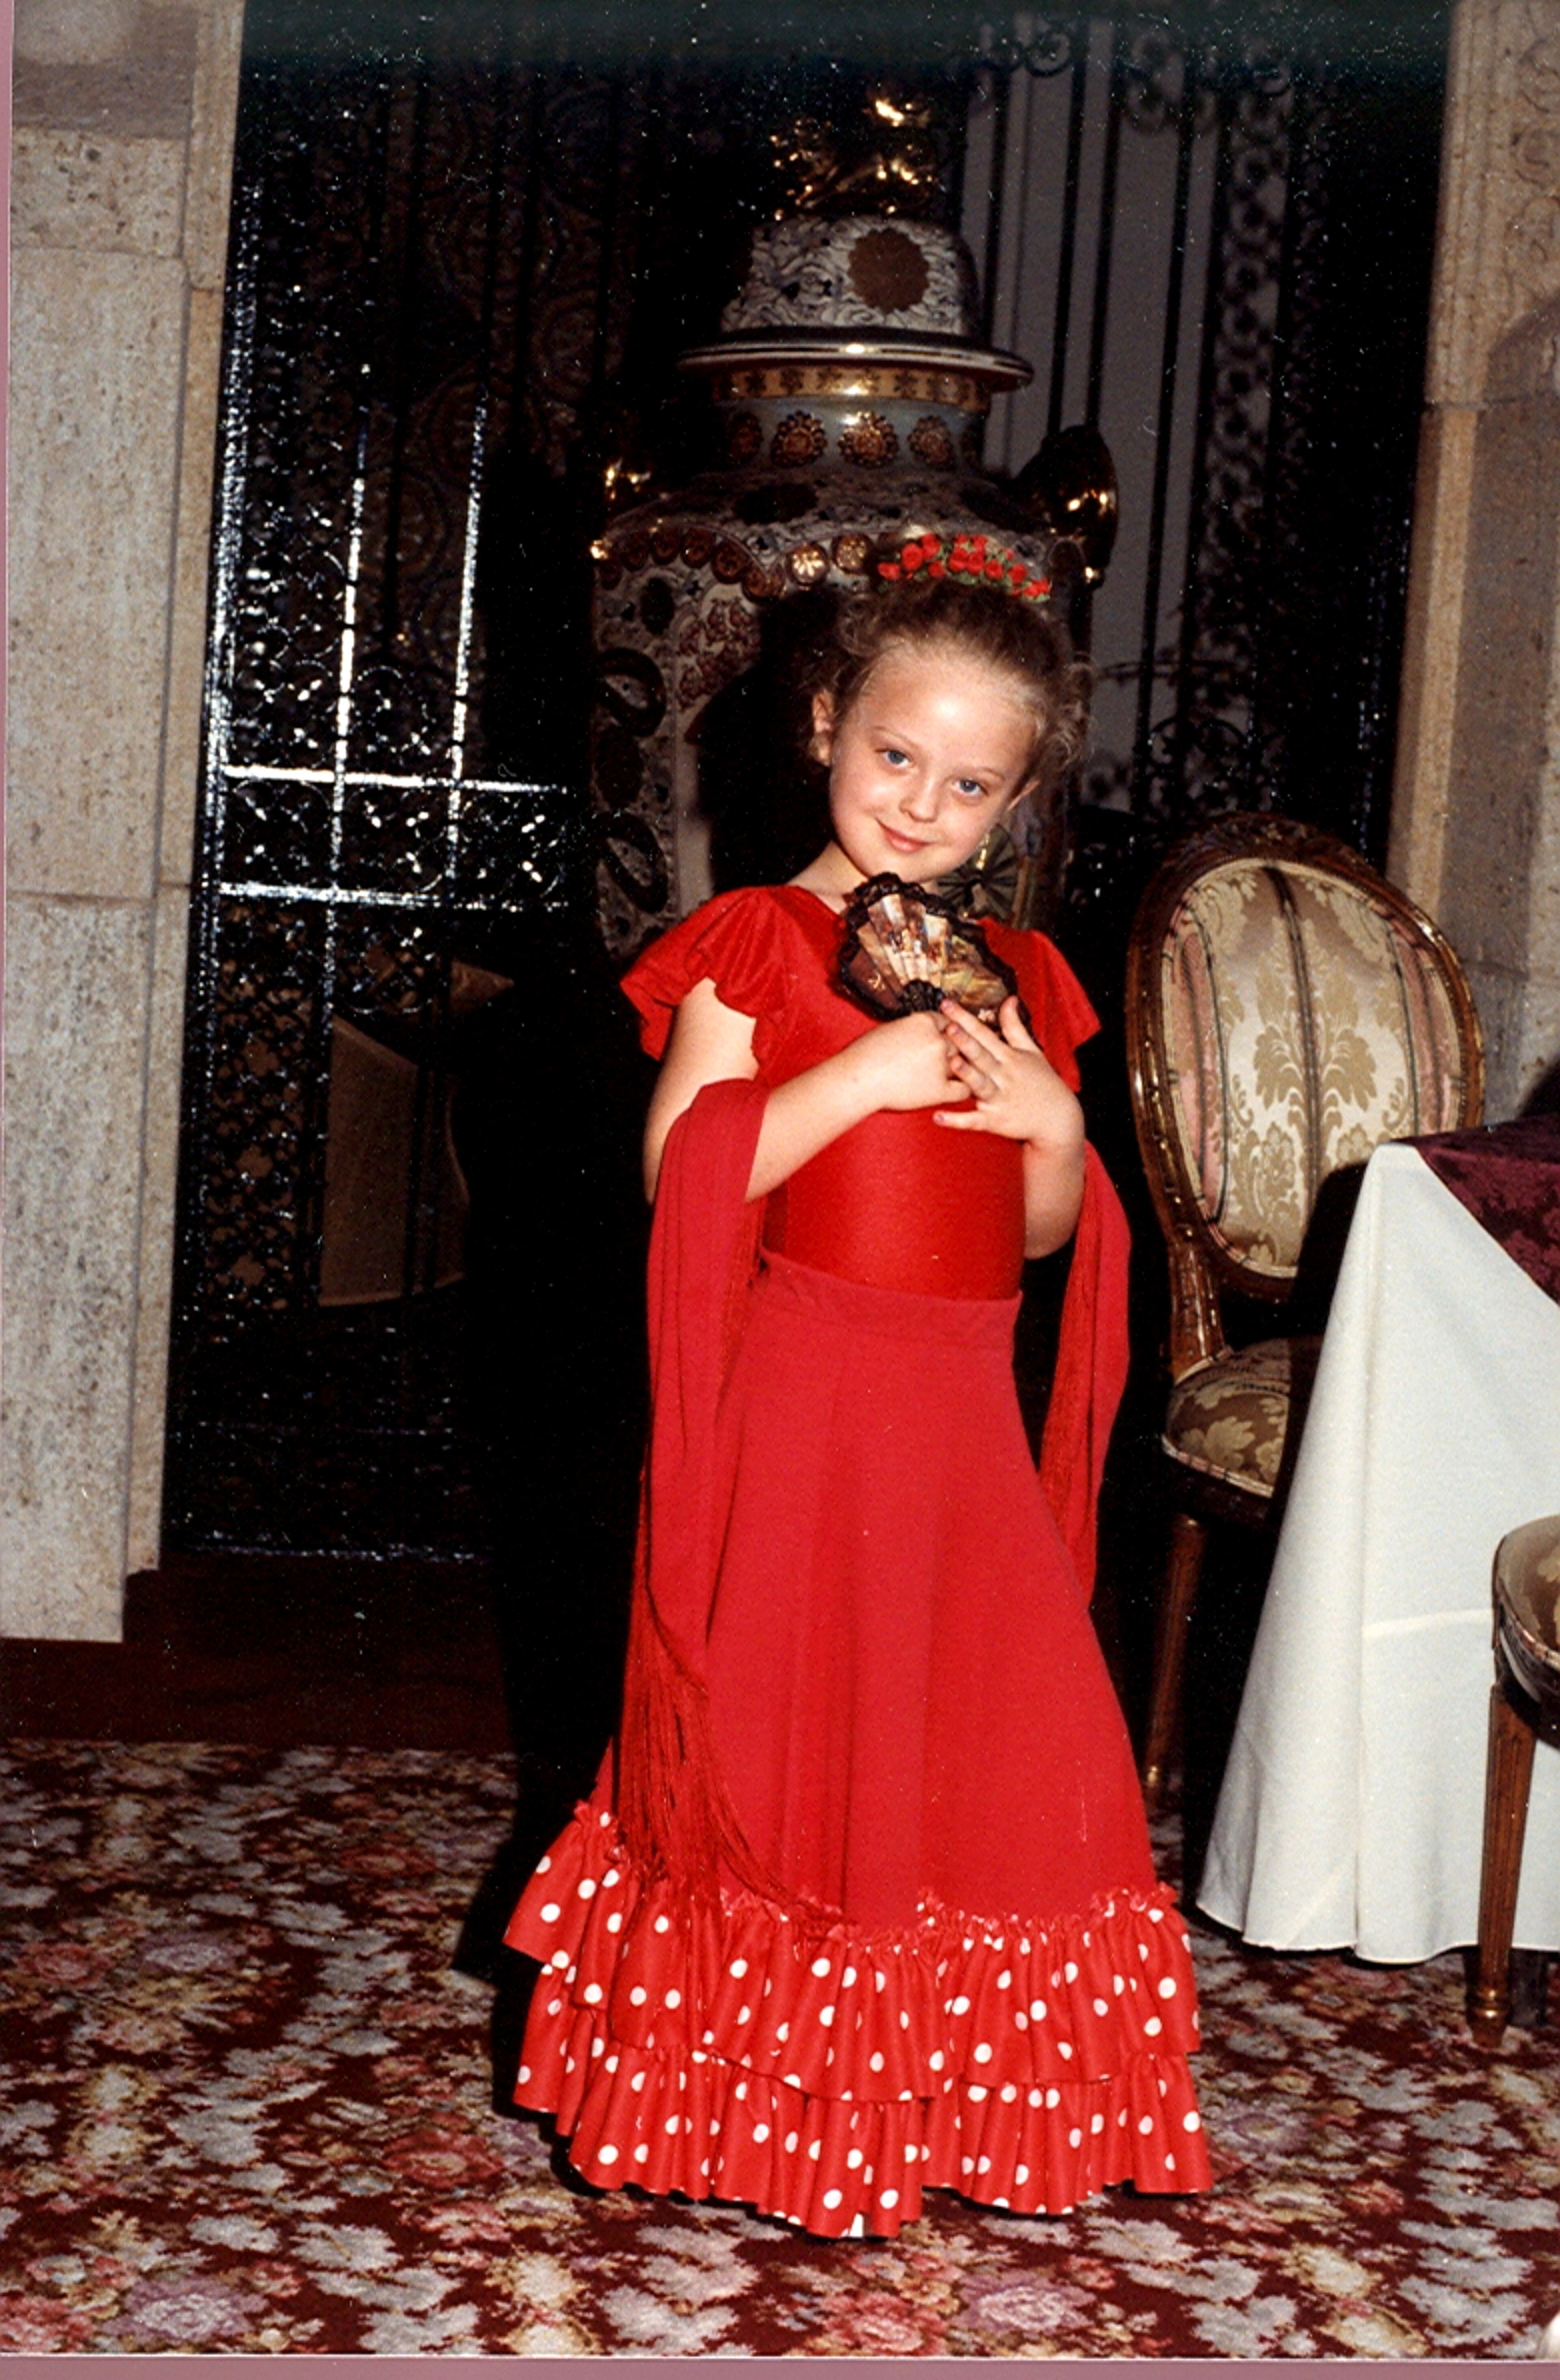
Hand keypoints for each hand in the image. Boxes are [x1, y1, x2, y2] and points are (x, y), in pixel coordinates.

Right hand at [855, 1009, 969, 1113]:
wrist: (857, 1079)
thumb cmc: (864, 1054)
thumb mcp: (890, 1029)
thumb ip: (910, 1029)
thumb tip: (915, 1032)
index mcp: (924, 1022)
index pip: (947, 1022)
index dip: (947, 1031)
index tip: (945, 1038)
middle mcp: (936, 1040)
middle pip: (958, 1042)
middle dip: (955, 1049)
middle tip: (955, 1056)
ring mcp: (940, 1065)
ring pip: (964, 1064)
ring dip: (961, 1069)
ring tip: (961, 1074)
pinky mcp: (939, 1089)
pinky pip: (963, 1090)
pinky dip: (962, 1091)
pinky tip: (958, 1091)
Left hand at [934, 995, 1083, 1151]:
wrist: (1058, 1118)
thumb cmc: (1043, 1082)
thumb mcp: (1032, 1051)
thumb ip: (1014, 1026)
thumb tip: (1009, 999)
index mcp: (1009, 1057)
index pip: (984, 1033)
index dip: (965, 1018)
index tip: (947, 1003)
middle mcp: (1003, 1075)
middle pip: (981, 1055)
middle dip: (965, 1041)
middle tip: (949, 1027)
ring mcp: (999, 1099)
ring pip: (980, 1084)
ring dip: (966, 1074)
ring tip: (953, 1064)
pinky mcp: (995, 1121)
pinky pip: (973, 1121)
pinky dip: (957, 1120)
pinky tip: (938, 1117)